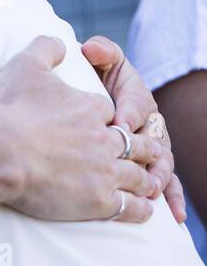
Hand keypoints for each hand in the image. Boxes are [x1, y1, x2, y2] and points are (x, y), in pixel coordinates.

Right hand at [0, 36, 161, 222]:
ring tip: (148, 183)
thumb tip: (59, 41)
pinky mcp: (98, 201)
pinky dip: (140, 209)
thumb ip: (45, 48)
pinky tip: (142, 208)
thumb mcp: (25, 65)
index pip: (111, 112)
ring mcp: (105, 171)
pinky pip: (130, 207)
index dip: (110, 117)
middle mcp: (105, 139)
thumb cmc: (10, 109)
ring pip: (138, 176)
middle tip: (144, 153)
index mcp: (91, 108)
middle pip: (135, 144)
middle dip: (141, 148)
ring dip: (145, 179)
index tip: (107, 123)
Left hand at [81, 35, 185, 222]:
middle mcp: (149, 123)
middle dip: (147, 152)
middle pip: (153, 139)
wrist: (94, 94)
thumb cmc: (96, 76)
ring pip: (161, 164)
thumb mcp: (100, 60)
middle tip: (139, 165)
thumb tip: (92, 48)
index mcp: (137, 95)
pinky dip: (171, 199)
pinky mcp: (149, 166)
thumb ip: (101, 51)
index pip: (137, 102)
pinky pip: (165, 184)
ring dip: (159, 178)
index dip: (128, 111)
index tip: (118, 122)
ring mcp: (151, 146)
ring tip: (153, 191)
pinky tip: (173, 216)